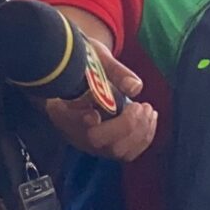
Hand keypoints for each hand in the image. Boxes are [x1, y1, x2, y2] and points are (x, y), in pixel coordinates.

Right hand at [44, 37, 158, 161]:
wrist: (81, 74)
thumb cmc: (85, 63)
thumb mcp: (97, 57)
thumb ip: (115, 71)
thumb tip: (136, 88)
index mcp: (60, 106)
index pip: (68, 119)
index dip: (83, 120)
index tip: (95, 113)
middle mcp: (73, 130)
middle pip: (96, 140)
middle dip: (125, 125)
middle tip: (139, 105)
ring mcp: (90, 141)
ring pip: (115, 150)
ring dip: (139, 132)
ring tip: (147, 109)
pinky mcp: (106, 146)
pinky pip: (127, 153)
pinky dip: (144, 137)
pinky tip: (150, 117)